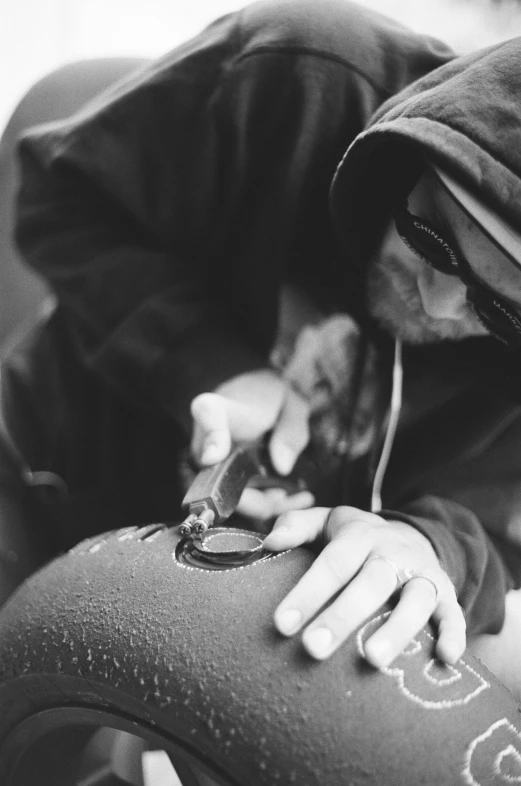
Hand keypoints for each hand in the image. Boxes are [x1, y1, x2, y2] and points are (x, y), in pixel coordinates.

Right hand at [190, 369, 314, 519]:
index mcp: (221, 407)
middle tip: (286, 497)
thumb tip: (281, 467)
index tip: (214, 456)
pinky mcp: (215, 478)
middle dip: (255, 499)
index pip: (208, 413)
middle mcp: (204, 437)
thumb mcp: (292, 405)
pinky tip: (288, 501)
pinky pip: (234, 500)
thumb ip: (290, 431)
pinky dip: (262, 505)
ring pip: (228, 498)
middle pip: (218, 479)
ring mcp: (206, 463)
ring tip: (297, 498)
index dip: (211, 436)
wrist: (255, 396)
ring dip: (263, 505)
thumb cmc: (271, 397)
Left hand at [263, 506, 464, 667]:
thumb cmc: (356, 539)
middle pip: (370, 583)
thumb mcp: (328, 522)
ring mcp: (422, 575)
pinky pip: (454, 613)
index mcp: (360, 537)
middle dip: (342, 616)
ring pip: (415, 600)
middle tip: (313, 648)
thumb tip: (269, 542)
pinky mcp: (446, 595)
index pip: (332, 564)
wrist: (410, 536)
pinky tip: (445, 658)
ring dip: (397, 629)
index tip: (281, 624)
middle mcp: (393, 554)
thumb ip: (297, 525)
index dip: (306, 593)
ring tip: (373, 660)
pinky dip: (454, 633)